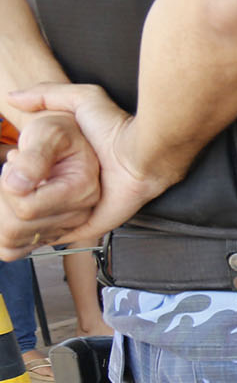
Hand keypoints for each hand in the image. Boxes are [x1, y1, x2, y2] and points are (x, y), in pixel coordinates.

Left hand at [0, 111, 101, 257]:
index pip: (26, 208)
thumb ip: (35, 156)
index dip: (7, 187)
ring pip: (12, 241)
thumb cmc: (59, 134)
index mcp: (82, 191)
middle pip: (17, 229)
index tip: (14, 163)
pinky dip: (1, 234)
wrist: (67, 140)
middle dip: (0, 202)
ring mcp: (65, 227)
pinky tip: (7, 210)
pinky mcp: (51, 234)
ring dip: (0, 214)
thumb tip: (16, 184)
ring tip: (11, 190)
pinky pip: (14, 250)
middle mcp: (79, 214)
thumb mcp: (49, 132)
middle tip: (10, 176)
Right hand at [6, 84, 175, 247]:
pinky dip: (34, 230)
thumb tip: (13, 98)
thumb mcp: (82, 100)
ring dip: (16, 209)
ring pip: (28, 221)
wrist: (139, 158)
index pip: (19, 177)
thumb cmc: (114, 129)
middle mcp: (64, 190)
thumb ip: (48, 94)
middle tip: (15, 179)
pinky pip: (49, 237)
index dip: (11, 171)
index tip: (11, 158)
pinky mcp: (81, 228)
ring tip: (20, 193)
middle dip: (11, 191)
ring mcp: (72, 211)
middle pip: (19, 201)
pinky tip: (26, 215)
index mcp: (59, 167)